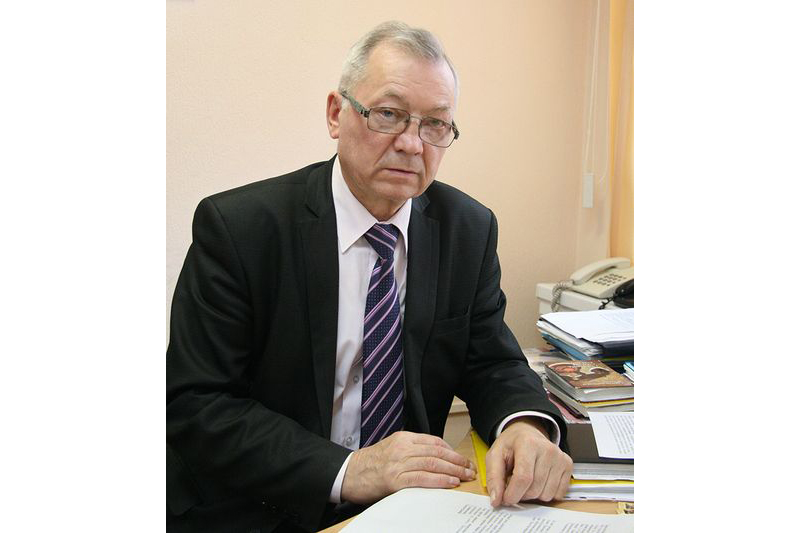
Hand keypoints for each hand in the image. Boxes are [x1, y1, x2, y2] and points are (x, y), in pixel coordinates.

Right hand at [340, 431, 476, 504]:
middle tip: (470, 468)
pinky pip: (422, 479)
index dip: (452, 451)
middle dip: (457, 461)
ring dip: (453, 471)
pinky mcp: (395, 480)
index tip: (463, 459)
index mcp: (404, 438)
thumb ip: (413, 449)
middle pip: (437, 452)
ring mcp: (398, 464)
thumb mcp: (393, 447)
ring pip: (432, 464)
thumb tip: (438, 457)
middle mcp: (402, 448)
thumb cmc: (372, 463)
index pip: (434, 441)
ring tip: (465, 476)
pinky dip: (438, 481)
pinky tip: (449, 483)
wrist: (350, 473)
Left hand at [485, 417, 572, 506]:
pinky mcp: (568, 465)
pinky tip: (539, 481)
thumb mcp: (495, 455)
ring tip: (527, 481)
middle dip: (521, 494)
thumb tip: (496, 500)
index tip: (506, 499)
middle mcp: (548, 449)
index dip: (512, 494)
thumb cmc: (511, 445)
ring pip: (546, 494)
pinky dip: (546, 493)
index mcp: (527, 443)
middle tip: (514, 485)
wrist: (527, 433)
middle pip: (534, 489)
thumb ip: (493, 478)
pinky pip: (558, 494)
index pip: (523, 478)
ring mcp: (560, 457)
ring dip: (533, 495)